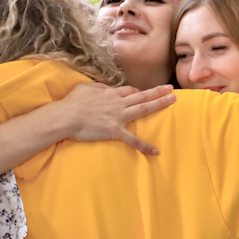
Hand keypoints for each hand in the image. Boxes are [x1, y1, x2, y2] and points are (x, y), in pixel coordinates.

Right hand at [54, 82, 175, 155]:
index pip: (130, 91)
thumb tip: (105, 88)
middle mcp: (118, 103)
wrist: (65, 116)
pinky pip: (133, 140)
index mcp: (111, 93)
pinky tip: (155, 151)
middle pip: (143, 95)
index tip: (145, 93)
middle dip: (158, 92)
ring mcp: (119, 116)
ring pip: (144, 108)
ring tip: (173, 101)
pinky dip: (144, 146)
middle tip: (171, 89)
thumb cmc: (71, 103)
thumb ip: (98, 87)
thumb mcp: (84, 88)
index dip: (139, 92)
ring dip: (160, 104)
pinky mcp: (115, 131)